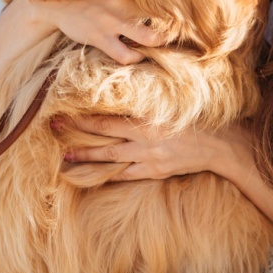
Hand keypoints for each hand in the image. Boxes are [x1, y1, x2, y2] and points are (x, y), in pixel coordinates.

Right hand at [25, 0, 164, 64]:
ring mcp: (110, 23)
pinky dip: (135, 57)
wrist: (52, 3)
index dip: (171, 2)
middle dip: (171, 23)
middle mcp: (120, 4)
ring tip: (160, 43)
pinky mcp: (100, 39)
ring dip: (157, 43)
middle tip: (177, 28)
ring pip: (147, 38)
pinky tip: (138, 55)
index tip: (180, 7)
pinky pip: (124, 54)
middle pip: (158, 15)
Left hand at [57, 115, 232, 180]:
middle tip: (52, 129)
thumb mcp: (170, 106)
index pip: (107, 119)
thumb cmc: (195, 119)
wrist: (220, 145)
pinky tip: (93, 176)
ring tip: (64, 159)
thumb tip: (119, 97)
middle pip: (102, 137)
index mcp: (147, 119)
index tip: (63, 113)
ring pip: (110, 159)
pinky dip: (109, 175)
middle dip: (76, 134)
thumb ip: (145, 105)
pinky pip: (126, 175)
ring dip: (85, 159)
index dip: (83, 118)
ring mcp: (149, 158)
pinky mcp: (155, 171)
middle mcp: (145, 139)